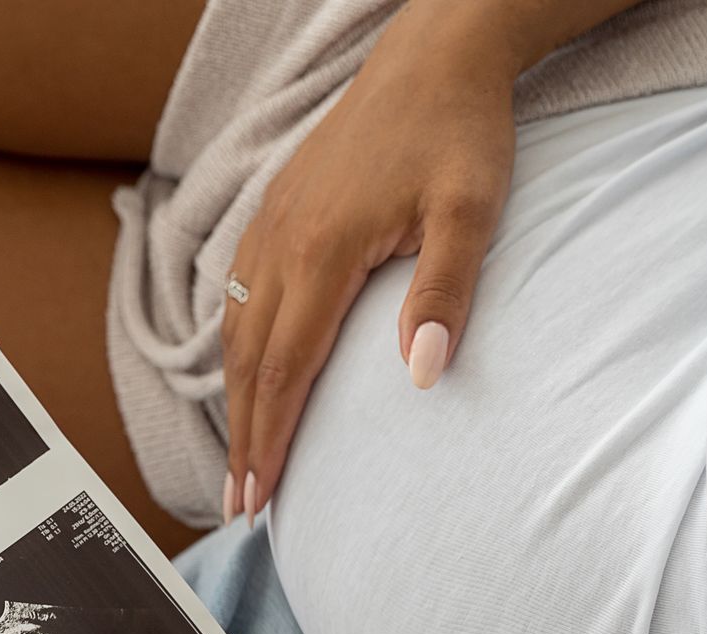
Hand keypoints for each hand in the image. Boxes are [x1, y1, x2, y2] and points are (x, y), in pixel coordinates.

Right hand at [219, 2, 538, 523]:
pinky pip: (238, 292)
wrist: (432, 56)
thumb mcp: (472, 213)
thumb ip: (445, 294)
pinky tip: (243, 371)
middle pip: (248, 362)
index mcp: (323, 250)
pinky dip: (235, 346)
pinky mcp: (276, 210)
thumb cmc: (459, 131)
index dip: (269, 441)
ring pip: (235, 330)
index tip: (260, 497)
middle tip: (239, 504)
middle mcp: (282, 241)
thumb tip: (422, 375)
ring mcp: (271, 224)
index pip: (285, 370)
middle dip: (242, 439)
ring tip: (239, 455)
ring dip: (234, 399)